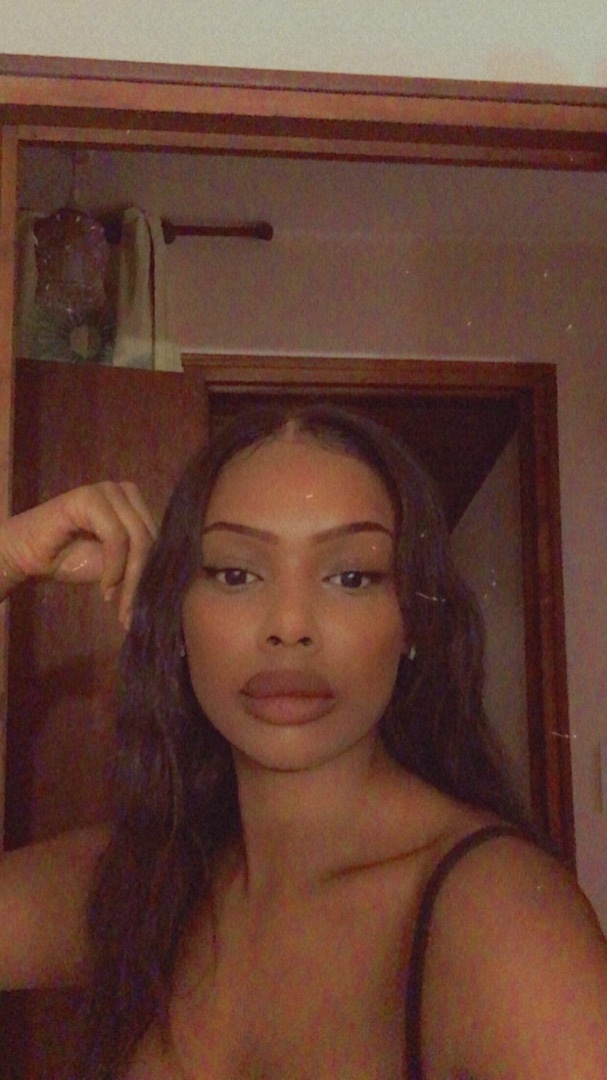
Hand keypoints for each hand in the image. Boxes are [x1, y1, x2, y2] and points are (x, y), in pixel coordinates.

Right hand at [0, 482, 156, 627]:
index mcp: (136, 504)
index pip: (161, 538)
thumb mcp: (115, 566)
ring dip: (130, 578)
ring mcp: (108, 491)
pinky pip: (116, 536)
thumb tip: (170, 585)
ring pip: (138, 538)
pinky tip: (104, 586)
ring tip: (116, 601)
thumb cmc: (69, 558)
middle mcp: (126, 492)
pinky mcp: (89, 497)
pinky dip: (114, 566)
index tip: (145, 608)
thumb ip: (140, 565)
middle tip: (130, 612)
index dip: (157, 574)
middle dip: (143, 580)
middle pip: (152, 538)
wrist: (26, 554)